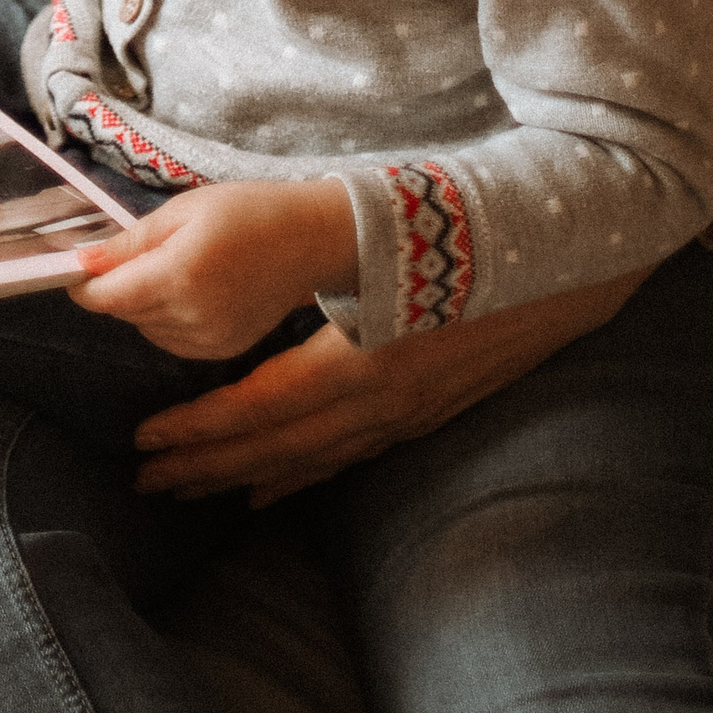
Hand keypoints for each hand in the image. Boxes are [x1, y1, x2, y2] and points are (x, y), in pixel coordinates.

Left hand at [69, 178, 356, 360]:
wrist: (312, 240)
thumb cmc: (247, 212)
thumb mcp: (182, 210)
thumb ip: (128, 243)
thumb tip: (81, 260)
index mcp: (177, 276)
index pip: (104, 297)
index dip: (83, 284)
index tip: (79, 266)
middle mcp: (191, 317)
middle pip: (122, 312)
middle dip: (115, 287)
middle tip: (138, 253)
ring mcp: (209, 339)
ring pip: (144, 328)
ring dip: (142, 303)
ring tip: (173, 267)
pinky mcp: (222, 351)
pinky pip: (171, 341)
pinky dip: (166, 320)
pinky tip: (190, 291)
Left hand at [132, 264, 650, 503]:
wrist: (568, 253)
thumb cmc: (456, 222)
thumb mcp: (368, 232)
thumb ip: (286, 258)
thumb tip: (197, 268)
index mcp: (365, 353)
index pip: (264, 406)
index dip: (202, 427)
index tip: (145, 437)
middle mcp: (386, 396)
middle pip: (280, 446)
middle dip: (207, 464)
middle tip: (145, 478)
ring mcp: (411, 411)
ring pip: (311, 459)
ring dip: (243, 475)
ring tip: (186, 489)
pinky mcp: (428, 412)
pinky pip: (349, 456)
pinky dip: (300, 475)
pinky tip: (262, 490)